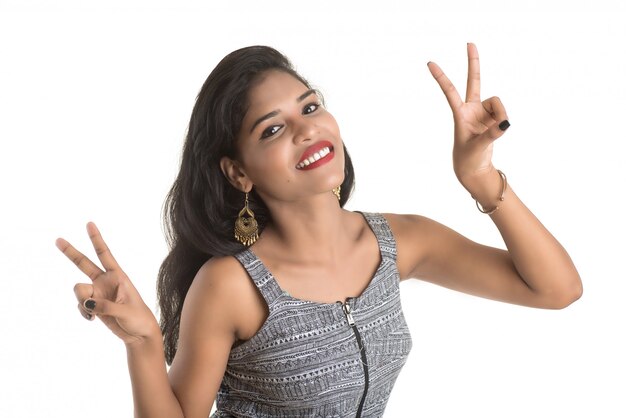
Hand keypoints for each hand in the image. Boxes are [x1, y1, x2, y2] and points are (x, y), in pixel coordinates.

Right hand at [56, 222, 159, 345]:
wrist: (139, 334)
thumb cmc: (139, 319)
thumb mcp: (125, 311)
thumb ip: (105, 306)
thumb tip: (87, 303)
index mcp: (118, 276)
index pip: (105, 254)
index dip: (96, 239)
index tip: (89, 223)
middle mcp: (106, 281)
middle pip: (84, 263)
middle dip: (70, 252)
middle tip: (57, 239)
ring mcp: (98, 293)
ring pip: (78, 290)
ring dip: (82, 302)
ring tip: (94, 312)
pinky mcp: (93, 305)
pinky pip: (80, 305)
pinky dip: (83, 313)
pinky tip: (93, 319)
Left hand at [428, 43, 508, 191]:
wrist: (474, 168)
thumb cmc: (468, 158)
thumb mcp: (477, 147)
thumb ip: (492, 134)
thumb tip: (506, 123)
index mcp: (459, 114)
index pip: (450, 91)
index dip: (441, 77)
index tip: (429, 63)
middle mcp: (471, 109)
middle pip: (474, 81)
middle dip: (473, 62)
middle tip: (469, 42)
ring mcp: (483, 112)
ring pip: (498, 104)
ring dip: (501, 115)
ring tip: (497, 130)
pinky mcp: (494, 117)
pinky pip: (503, 113)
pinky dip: (504, 121)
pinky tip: (500, 130)